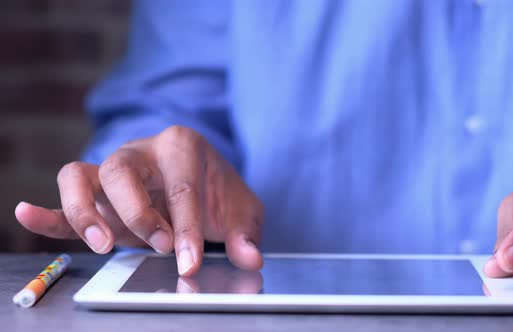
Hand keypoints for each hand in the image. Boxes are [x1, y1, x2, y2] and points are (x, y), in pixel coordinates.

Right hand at [15, 126, 263, 275]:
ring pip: (80, 175)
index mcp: (182, 146)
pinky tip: (27, 214)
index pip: (180, 188)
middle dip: (137, 212)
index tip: (188, 264)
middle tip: (158, 247)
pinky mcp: (97, 195)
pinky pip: (66, 199)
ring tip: (102, 244)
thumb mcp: (242, 211)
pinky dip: (47, 210)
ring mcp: (113, 172)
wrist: (205, 183)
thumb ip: (245, 233)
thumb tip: (249, 258)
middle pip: (120, 171)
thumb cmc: (220, 193)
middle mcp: (142, 152)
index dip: (186, 229)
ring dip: (83, 209)